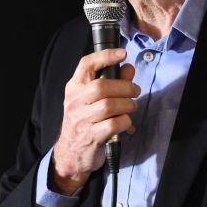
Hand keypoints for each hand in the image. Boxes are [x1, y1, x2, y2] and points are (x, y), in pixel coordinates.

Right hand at [51, 48, 138, 194]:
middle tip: (135, 91)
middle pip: (101, 86)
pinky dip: (125, 121)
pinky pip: (113, 124)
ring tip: (131, 106)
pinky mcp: (91, 137)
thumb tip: (129, 68)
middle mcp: (74, 102)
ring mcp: (81, 120)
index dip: (105, 56)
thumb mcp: (92, 100)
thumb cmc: (84, 122)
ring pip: (109, 105)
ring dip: (127, 104)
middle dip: (124, 87)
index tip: (122, 53)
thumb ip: (111, 82)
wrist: (71, 153)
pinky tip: (125, 122)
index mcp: (74, 88)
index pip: (86, 65)